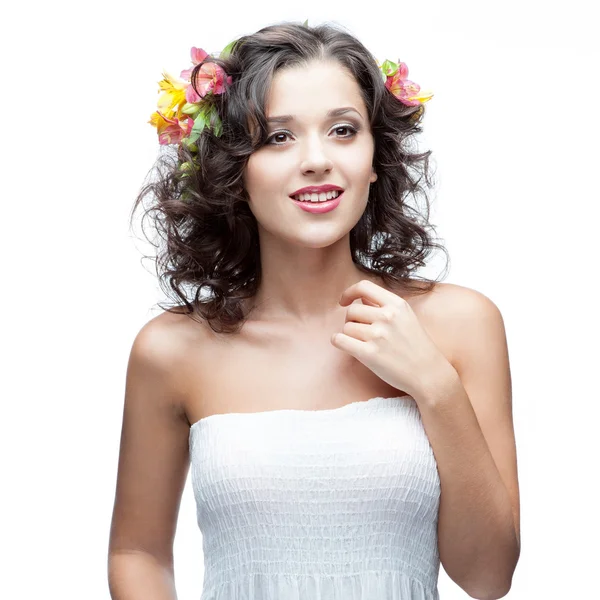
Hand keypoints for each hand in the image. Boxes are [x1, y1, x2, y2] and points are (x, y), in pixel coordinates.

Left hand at [331, 279, 451, 398]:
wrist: (429, 374)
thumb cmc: (416, 346)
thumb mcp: (406, 317)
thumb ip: (383, 306)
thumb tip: (359, 298)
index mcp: (397, 304)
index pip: (364, 286)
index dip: (349, 293)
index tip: (344, 301)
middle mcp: (387, 317)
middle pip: (351, 310)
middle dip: (351, 320)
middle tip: (361, 331)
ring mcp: (378, 335)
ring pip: (346, 327)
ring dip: (350, 335)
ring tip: (364, 343)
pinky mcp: (370, 354)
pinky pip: (339, 340)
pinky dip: (338, 342)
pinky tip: (346, 346)